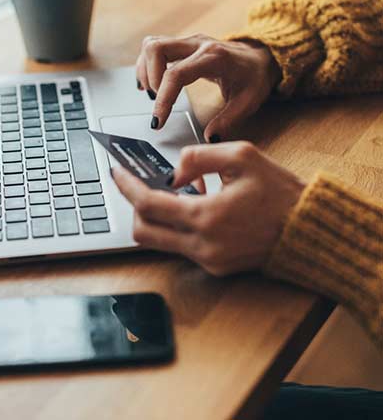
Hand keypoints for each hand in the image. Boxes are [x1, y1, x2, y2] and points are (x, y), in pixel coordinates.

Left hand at [112, 142, 304, 275]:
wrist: (308, 230)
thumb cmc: (280, 193)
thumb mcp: (242, 157)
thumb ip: (199, 157)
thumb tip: (173, 173)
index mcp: (206, 217)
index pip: (148, 205)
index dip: (127, 187)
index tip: (116, 173)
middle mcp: (202, 245)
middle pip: (143, 232)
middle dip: (134, 207)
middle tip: (140, 185)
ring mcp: (207, 260)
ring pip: (159, 242)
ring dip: (158, 217)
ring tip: (178, 192)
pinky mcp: (215, 267)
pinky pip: (181, 247)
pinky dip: (178, 227)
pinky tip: (196, 207)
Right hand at [136, 34, 280, 141]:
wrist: (261, 57)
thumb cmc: (254, 77)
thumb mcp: (248, 102)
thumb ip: (228, 121)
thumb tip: (209, 138)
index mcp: (214, 58)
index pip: (176, 74)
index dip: (163, 99)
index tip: (158, 121)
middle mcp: (198, 44)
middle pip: (156, 49)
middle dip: (150, 79)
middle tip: (157, 101)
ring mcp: (188, 41)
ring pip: (152, 45)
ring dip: (146, 71)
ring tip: (154, 93)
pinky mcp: (182, 44)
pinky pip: (155, 47)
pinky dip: (147, 65)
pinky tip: (151, 84)